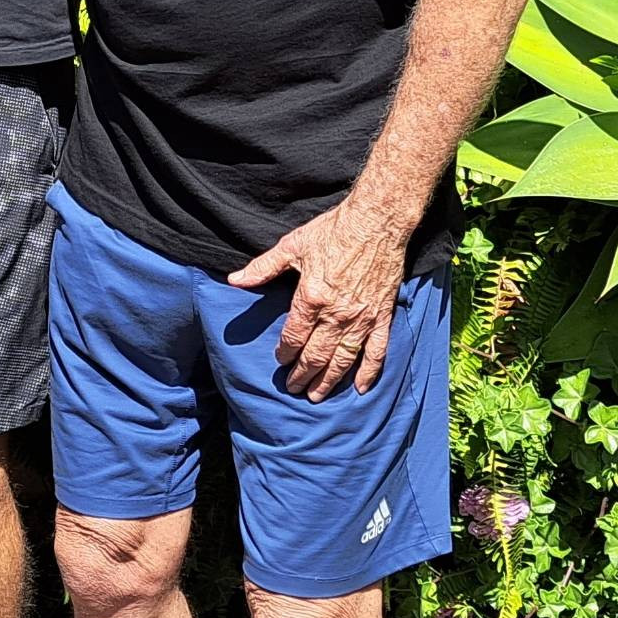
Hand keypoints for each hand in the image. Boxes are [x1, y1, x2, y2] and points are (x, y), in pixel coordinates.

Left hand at [227, 197, 409, 400]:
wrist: (376, 222)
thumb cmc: (332, 231)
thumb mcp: (292, 246)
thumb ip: (263, 268)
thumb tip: (235, 280)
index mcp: (311, 298)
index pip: (294, 337)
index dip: (285, 353)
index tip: (280, 363)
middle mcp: (337, 314)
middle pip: (316, 354)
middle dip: (302, 374)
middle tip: (293, 389)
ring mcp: (362, 318)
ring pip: (343, 359)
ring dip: (329, 380)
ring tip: (317, 396)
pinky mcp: (382, 316)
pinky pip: (377, 351)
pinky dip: (369, 372)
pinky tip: (360, 388)